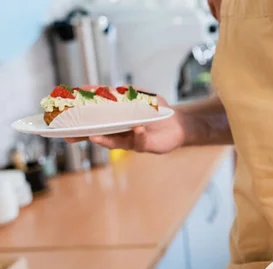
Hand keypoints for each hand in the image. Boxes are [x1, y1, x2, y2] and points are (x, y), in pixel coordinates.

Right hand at [66, 95, 186, 153]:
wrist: (179, 124)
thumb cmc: (157, 110)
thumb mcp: (140, 96)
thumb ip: (125, 93)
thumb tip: (111, 89)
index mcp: (115, 119)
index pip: (93, 118)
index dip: (78, 117)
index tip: (63, 113)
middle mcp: (120, 132)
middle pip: (98, 134)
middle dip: (83, 135)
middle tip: (68, 136)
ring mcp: (131, 139)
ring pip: (114, 142)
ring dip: (104, 139)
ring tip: (93, 137)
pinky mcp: (146, 145)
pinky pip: (140, 141)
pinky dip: (138, 135)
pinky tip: (137, 129)